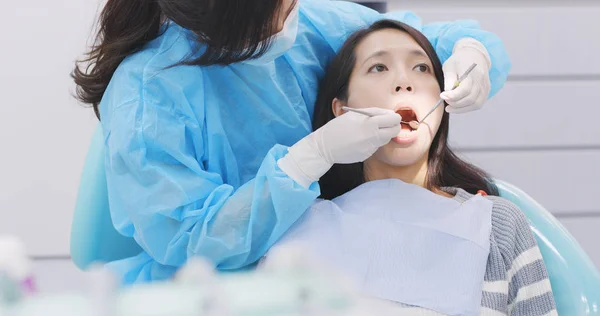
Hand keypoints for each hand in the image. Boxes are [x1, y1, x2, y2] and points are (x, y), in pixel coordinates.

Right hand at [278, 108, 400, 186]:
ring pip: (385, 139)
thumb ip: (373, 113)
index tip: (390, 116)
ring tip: (368, 130)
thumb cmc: (337, 127)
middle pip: (394, 131)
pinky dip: (372, 141)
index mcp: (370, 125)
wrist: (324, 147)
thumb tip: (388, 114)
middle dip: (392, 126)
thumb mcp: (354, 115)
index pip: (393, 120)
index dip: (394, 117)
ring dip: (382, 133)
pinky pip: (375, 146)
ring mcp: (370, 149)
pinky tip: (359, 139)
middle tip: (385, 123)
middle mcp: (373, 138)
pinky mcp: (366, 156)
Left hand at [441, 38, 491, 113]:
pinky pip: (478, 104)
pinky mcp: (486, 91)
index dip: (452, 96)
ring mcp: (485, 86)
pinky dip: (467, 108)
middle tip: (445, 101)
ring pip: (475, 104)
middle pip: (470, 99)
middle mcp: (481, 80)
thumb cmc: (459, 61)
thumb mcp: (449, 66)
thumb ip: (448, 80)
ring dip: (461, 109)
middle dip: (455, 103)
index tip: (442, 95)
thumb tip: (447, 94)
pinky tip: (458, 106)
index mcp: (472, 72)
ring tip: (450, 107)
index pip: (465, 89)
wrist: (474, 55)